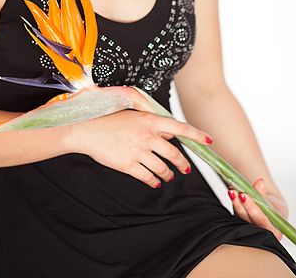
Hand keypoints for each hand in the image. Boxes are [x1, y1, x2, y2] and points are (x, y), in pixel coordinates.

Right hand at [65, 108, 212, 188]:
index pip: (180, 128)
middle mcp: (147, 136)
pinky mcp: (128, 165)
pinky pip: (148, 177)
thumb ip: (152, 122)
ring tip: (169, 177)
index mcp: (150, 120)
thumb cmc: (109, 119)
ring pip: (163, 168)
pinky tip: (154, 181)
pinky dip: (154, 181)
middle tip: (185, 169)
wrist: (86, 129)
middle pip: (174, 154)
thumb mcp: (133, 114)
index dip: (197, 135)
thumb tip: (168, 133)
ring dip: (168, 175)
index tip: (209, 141)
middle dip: (182, 164)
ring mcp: (138, 151)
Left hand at [227, 178, 287, 240]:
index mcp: (275, 232)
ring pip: (240, 218)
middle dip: (240, 205)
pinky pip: (237, 216)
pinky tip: (231, 194)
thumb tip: (260, 182)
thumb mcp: (272, 201)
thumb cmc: (274, 208)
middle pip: (248, 221)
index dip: (252, 208)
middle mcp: (262, 234)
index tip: (243, 195)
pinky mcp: (242, 226)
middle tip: (234, 192)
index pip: (262, 221)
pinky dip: (235, 204)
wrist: (271, 211)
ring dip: (235, 203)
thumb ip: (264, 193)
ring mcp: (251, 231)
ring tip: (231, 191)